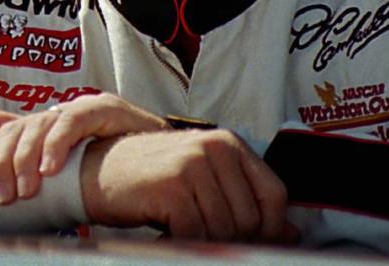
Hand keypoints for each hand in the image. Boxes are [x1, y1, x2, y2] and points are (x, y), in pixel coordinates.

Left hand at [0, 94, 169, 203]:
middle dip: (1, 162)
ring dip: (26, 159)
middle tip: (6, 197)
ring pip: (37, 125)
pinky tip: (53, 168)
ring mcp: (76, 109)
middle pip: (12, 128)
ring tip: (30, 189)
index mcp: (39, 131)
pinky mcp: (102, 107)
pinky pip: (72, 121)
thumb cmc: (113, 172)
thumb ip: (42, 186)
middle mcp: (53, 115)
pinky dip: (58, 145)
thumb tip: (4, 209)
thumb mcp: (68, 181)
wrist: (164, 158)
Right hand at [81, 130, 294, 242]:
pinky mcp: (173, 185)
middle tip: (204, 242)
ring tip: (183, 235)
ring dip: (204, 245)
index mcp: (230, 143)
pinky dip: (183, 245)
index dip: (271, 228)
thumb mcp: (204, 181)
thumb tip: (291, 235)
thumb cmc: (153, 178)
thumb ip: (245, 201)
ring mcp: (194, 164)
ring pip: (223, 231)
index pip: (274, 194)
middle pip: (250, 218)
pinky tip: (167, 236)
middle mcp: (216, 147)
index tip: (255, 244)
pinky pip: (195, 235)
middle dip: (233, 242)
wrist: (97, 169)